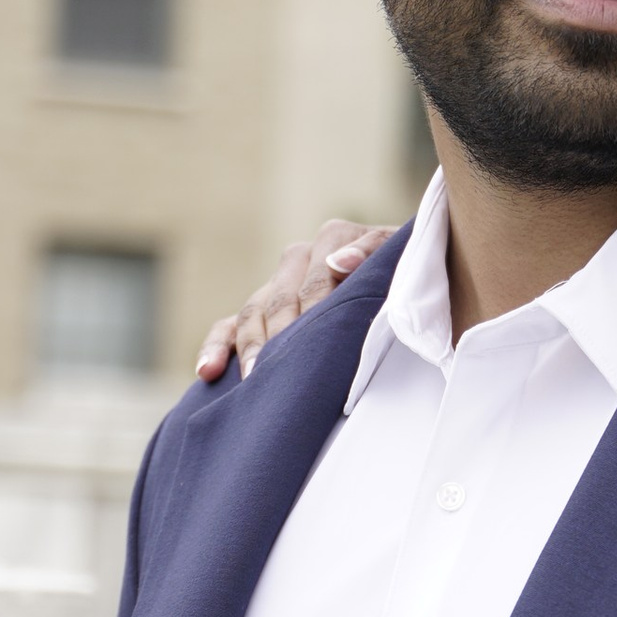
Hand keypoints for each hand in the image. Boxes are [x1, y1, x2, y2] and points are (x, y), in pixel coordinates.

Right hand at [195, 221, 394, 383]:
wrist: (406, 282)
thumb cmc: (409, 275)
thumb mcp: (404, 259)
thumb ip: (375, 253)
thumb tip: (341, 263)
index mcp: (335, 237)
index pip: (317, 278)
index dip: (314, 310)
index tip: (312, 341)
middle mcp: (300, 257)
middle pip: (279, 298)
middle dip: (277, 336)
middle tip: (276, 370)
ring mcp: (277, 284)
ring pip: (251, 313)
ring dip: (248, 346)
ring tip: (251, 378)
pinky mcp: (260, 311)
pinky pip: (228, 325)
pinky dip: (216, 346)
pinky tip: (207, 372)